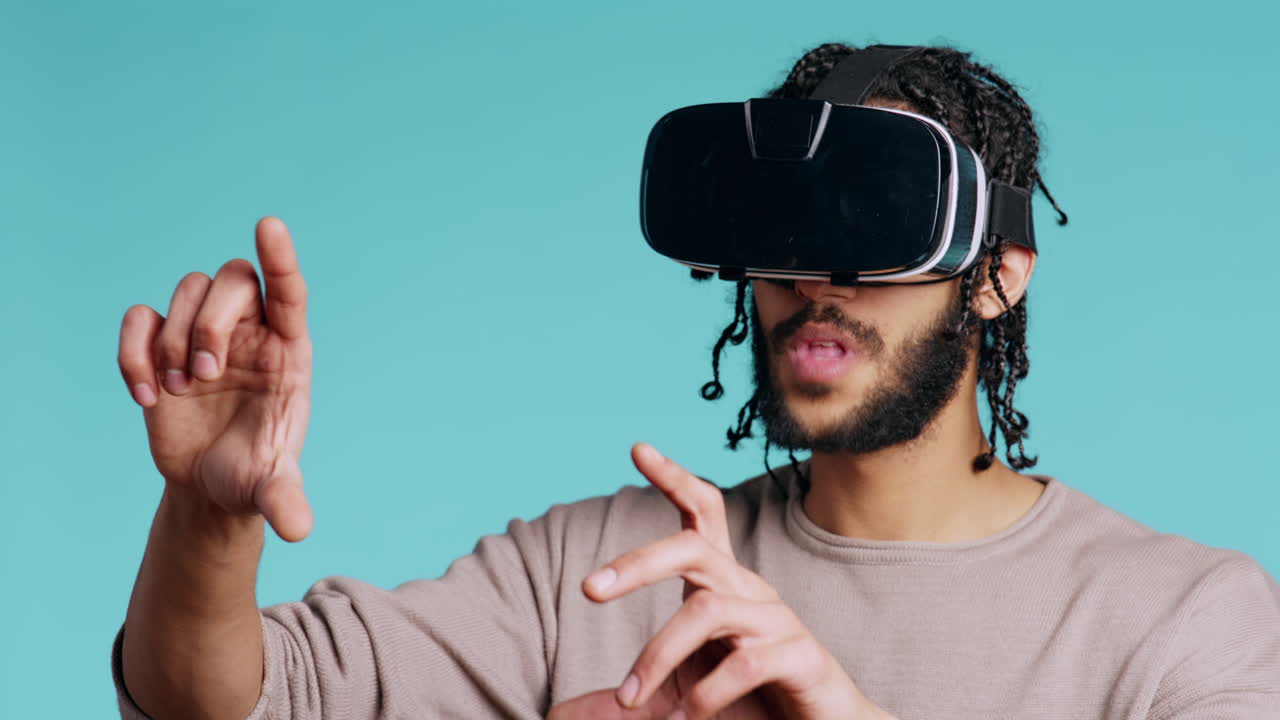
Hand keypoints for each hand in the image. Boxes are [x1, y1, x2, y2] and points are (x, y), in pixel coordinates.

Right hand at [116, 216, 313, 540]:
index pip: (290, 292)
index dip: (281, 258)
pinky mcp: (161, 348)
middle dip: (210, 321)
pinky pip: (140, 318)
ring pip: (187, 291)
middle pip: (233, 280)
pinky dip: (133, 351)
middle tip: (203, 376)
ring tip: (179, 391)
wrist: (210, 486)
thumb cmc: (251, 478)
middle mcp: (251, 334)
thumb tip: (297, 528)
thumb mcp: (269, 489)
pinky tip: (145, 396)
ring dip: (173, 337)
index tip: (270, 225)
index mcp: (289, 353)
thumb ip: (284, 500)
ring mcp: (205, 335)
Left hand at [547, 444, 890, 719]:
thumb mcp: (694, 675)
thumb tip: (573, 709)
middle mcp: (752, 590)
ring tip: (629, 701)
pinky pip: (745, 664)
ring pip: (708, 613)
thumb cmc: (754, 698)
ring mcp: (780, 621)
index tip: (638, 449)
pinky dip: (705, 695)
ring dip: (658, 657)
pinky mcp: (802, 658)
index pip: (705, 512)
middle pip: (693, 552)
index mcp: (726, 582)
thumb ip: (650, 674)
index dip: (675, 478)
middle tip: (589, 589)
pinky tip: (684, 717)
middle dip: (638, 564)